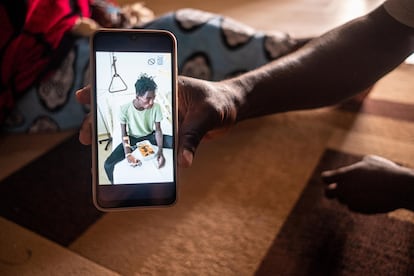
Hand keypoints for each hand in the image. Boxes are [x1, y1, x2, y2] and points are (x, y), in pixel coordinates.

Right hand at [76, 77, 237, 166]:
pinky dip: (138, 154)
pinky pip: (149, 144)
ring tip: (100, 161)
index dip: (104, 91)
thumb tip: (183, 163)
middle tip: (85, 138)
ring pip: (133, 130)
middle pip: (124, 112)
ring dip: (117, 143)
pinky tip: (128, 166)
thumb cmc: (220, 103)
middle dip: (102, 123)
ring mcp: (161, 119)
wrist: (232, 109)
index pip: (129, 88)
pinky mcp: (168, 133)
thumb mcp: (208, 116)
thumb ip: (194, 136)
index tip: (84, 96)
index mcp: (164, 88)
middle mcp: (158, 103)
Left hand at [321, 155, 413, 213]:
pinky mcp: (359, 209)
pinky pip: (353, 206)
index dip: (328, 178)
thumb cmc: (385, 171)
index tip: (331, 178)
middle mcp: (344, 189)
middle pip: (327, 193)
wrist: (399, 188)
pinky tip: (370, 197)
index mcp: (344, 175)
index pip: (325, 178)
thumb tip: (353, 169)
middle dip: (330, 191)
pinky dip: (358, 203)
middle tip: (337, 189)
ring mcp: (351, 200)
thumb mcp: (369, 161)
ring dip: (349, 196)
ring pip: (343, 200)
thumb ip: (356, 166)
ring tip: (364, 190)